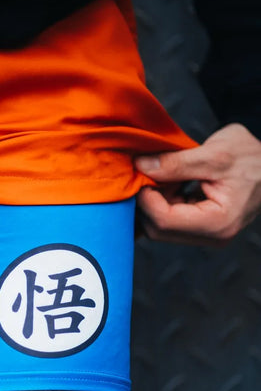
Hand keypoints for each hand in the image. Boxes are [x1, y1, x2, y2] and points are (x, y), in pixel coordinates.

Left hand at [134, 123, 260, 244]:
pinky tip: (172, 182)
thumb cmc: (253, 158)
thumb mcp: (214, 154)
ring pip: (162, 227)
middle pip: (159, 229)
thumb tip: (141, 165)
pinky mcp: (203, 228)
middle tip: (150, 172)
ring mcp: (208, 235)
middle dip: (147, 201)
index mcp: (218, 223)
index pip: (164, 220)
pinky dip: (165, 201)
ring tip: (165, 174)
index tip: (142, 172)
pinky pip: (172, 222)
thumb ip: (175, 163)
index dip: (146, 198)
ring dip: (156, 201)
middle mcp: (213, 236)